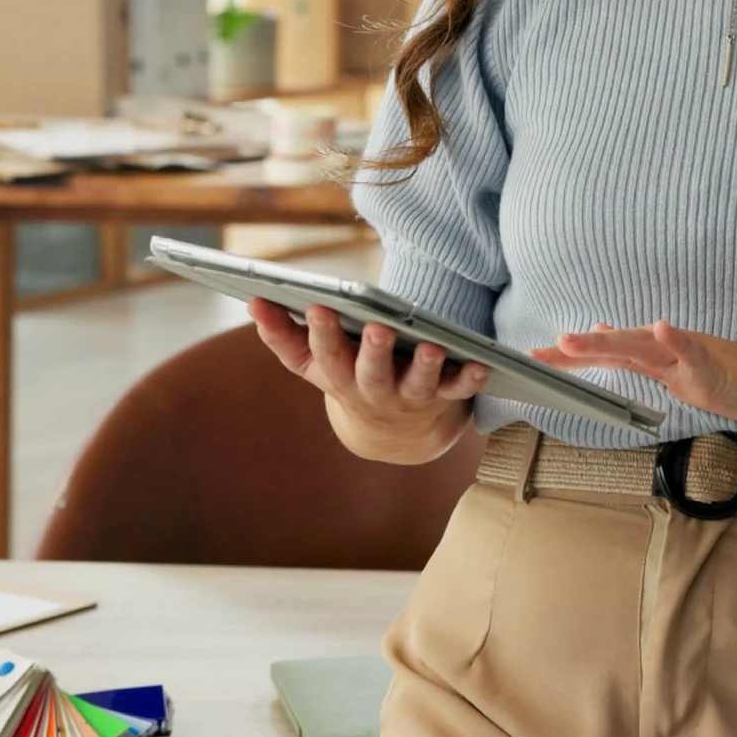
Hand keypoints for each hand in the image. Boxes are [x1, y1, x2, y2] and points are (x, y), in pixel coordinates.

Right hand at [251, 299, 487, 462]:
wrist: (391, 434)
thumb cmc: (347, 379)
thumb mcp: (313, 365)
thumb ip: (284, 335)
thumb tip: (255, 302)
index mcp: (340, 379)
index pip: (326, 357)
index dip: (322, 334)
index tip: (319, 306)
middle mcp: (374, 392)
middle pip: (372, 374)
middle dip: (373, 351)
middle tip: (378, 326)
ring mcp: (410, 398)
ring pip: (418, 384)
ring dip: (425, 366)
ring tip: (431, 346)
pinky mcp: (443, 398)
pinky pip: (459, 390)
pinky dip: (471, 378)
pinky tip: (481, 363)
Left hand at [530, 321, 736, 436]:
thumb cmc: (735, 378)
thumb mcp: (680, 371)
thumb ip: (643, 356)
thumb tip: (604, 332)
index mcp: (659, 356)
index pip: (608, 353)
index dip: (572, 355)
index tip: (533, 357)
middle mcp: (670, 350)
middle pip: (619, 345)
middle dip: (578, 349)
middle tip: (539, 353)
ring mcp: (694, 357)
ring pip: (647, 345)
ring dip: (611, 340)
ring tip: (577, 338)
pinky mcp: (718, 369)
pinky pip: (695, 353)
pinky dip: (677, 340)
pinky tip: (662, 328)